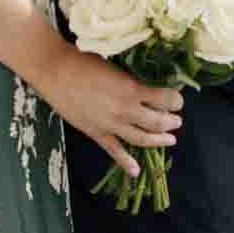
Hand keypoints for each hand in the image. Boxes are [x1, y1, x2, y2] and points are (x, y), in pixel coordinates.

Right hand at [45, 47, 183, 182]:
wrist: (55, 71)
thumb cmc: (84, 61)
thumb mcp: (117, 66)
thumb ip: (133, 79)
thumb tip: (149, 85)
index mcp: (132, 89)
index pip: (165, 99)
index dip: (176, 100)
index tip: (178, 99)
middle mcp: (125, 110)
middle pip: (157, 122)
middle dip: (171, 122)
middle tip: (177, 120)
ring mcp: (111, 124)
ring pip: (142, 138)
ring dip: (159, 140)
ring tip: (170, 140)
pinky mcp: (96, 133)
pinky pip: (115, 151)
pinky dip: (126, 162)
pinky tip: (135, 171)